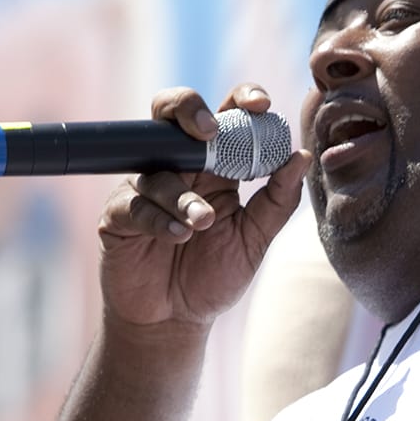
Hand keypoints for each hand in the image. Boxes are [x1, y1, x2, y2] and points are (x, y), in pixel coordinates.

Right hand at [96, 84, 309, 336]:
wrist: (174, 321)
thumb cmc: (214, 275)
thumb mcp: (255, 239)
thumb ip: (278, 200)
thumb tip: (301, 157)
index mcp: (215, 166)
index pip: (226, 116)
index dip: (241, 100)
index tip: (261, 105)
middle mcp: (178, 168)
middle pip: (173, 113)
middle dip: (189, 110)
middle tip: (210, 130)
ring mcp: (144, 189)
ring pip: (159, 170)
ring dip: (184, 196)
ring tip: (203, 223)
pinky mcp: (118, 216)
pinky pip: (135, 205)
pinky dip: (160, 219)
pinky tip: (178, 237)